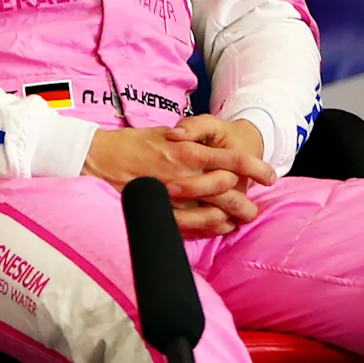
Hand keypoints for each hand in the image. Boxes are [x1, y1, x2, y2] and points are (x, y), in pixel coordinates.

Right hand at [84, 118, 272, 237]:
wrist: (94, 157)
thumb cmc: (127, 144)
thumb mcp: (162, 134)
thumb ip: (186, 141)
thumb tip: (206, 149)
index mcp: (186, 151)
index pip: (232, 161)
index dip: (254, 168)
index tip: (269, 176)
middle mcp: (183, 174)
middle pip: (227, 190)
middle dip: (245, 201)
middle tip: (254, 207)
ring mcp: (171, 196)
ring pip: (211, 211)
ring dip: (230, 217)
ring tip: (240, 220)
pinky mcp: (157, 210)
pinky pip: (189, 225)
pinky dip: (207, 228)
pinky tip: (217, 227)